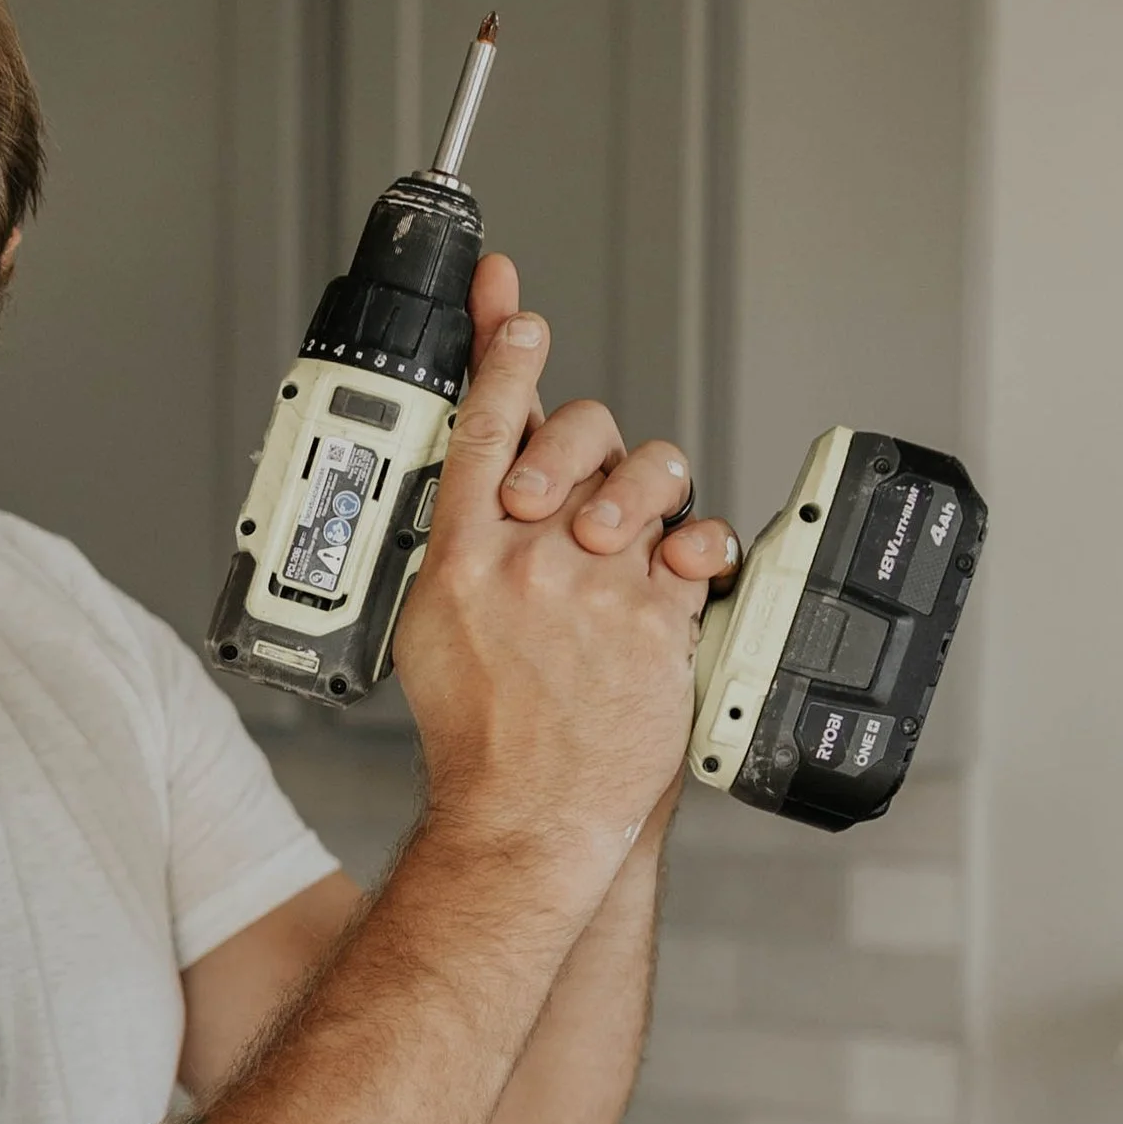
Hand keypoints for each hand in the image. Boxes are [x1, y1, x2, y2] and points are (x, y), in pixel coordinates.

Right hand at [390, 254, 740, 898]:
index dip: (503, 352)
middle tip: (586, 469)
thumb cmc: (480, 741)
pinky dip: (691, 552)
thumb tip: (484, 507)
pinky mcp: (655, 617)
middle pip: (573, 436)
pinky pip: (690, 545)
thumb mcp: (431, 637)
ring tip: (630, 532)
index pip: (484, 424)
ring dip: (646, 491)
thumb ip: (460, 560)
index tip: (517, 308)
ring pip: (643, 478)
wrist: (528, 814)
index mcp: (459, 559)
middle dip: (587, 436)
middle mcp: (528, 560)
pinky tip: (679, 569)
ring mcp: (595, 586)